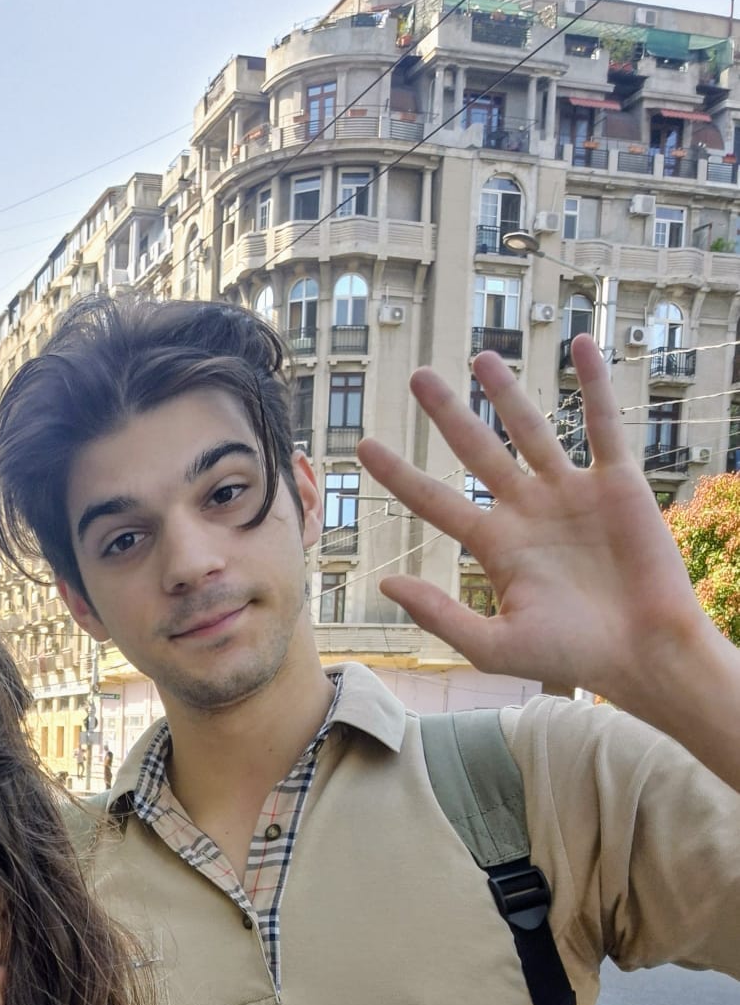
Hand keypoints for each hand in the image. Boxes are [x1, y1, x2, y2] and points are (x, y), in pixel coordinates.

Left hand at [357, 335, 720, 721]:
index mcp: (494, 546)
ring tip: (482, 357)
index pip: (435, 501)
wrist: (641, 654)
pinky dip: (593, 385)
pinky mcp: (616, 483)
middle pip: (476, 451)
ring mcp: (570, 493)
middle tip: (418, 376)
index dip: (400, 475)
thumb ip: (439, 615)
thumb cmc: (570, 657)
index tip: (364, 447)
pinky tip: (579, 346)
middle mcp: (527, 511)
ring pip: (531, 430)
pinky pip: (602, 424)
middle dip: (448, 414)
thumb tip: (387, 586)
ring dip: (507, 394)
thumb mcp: (493, 645)